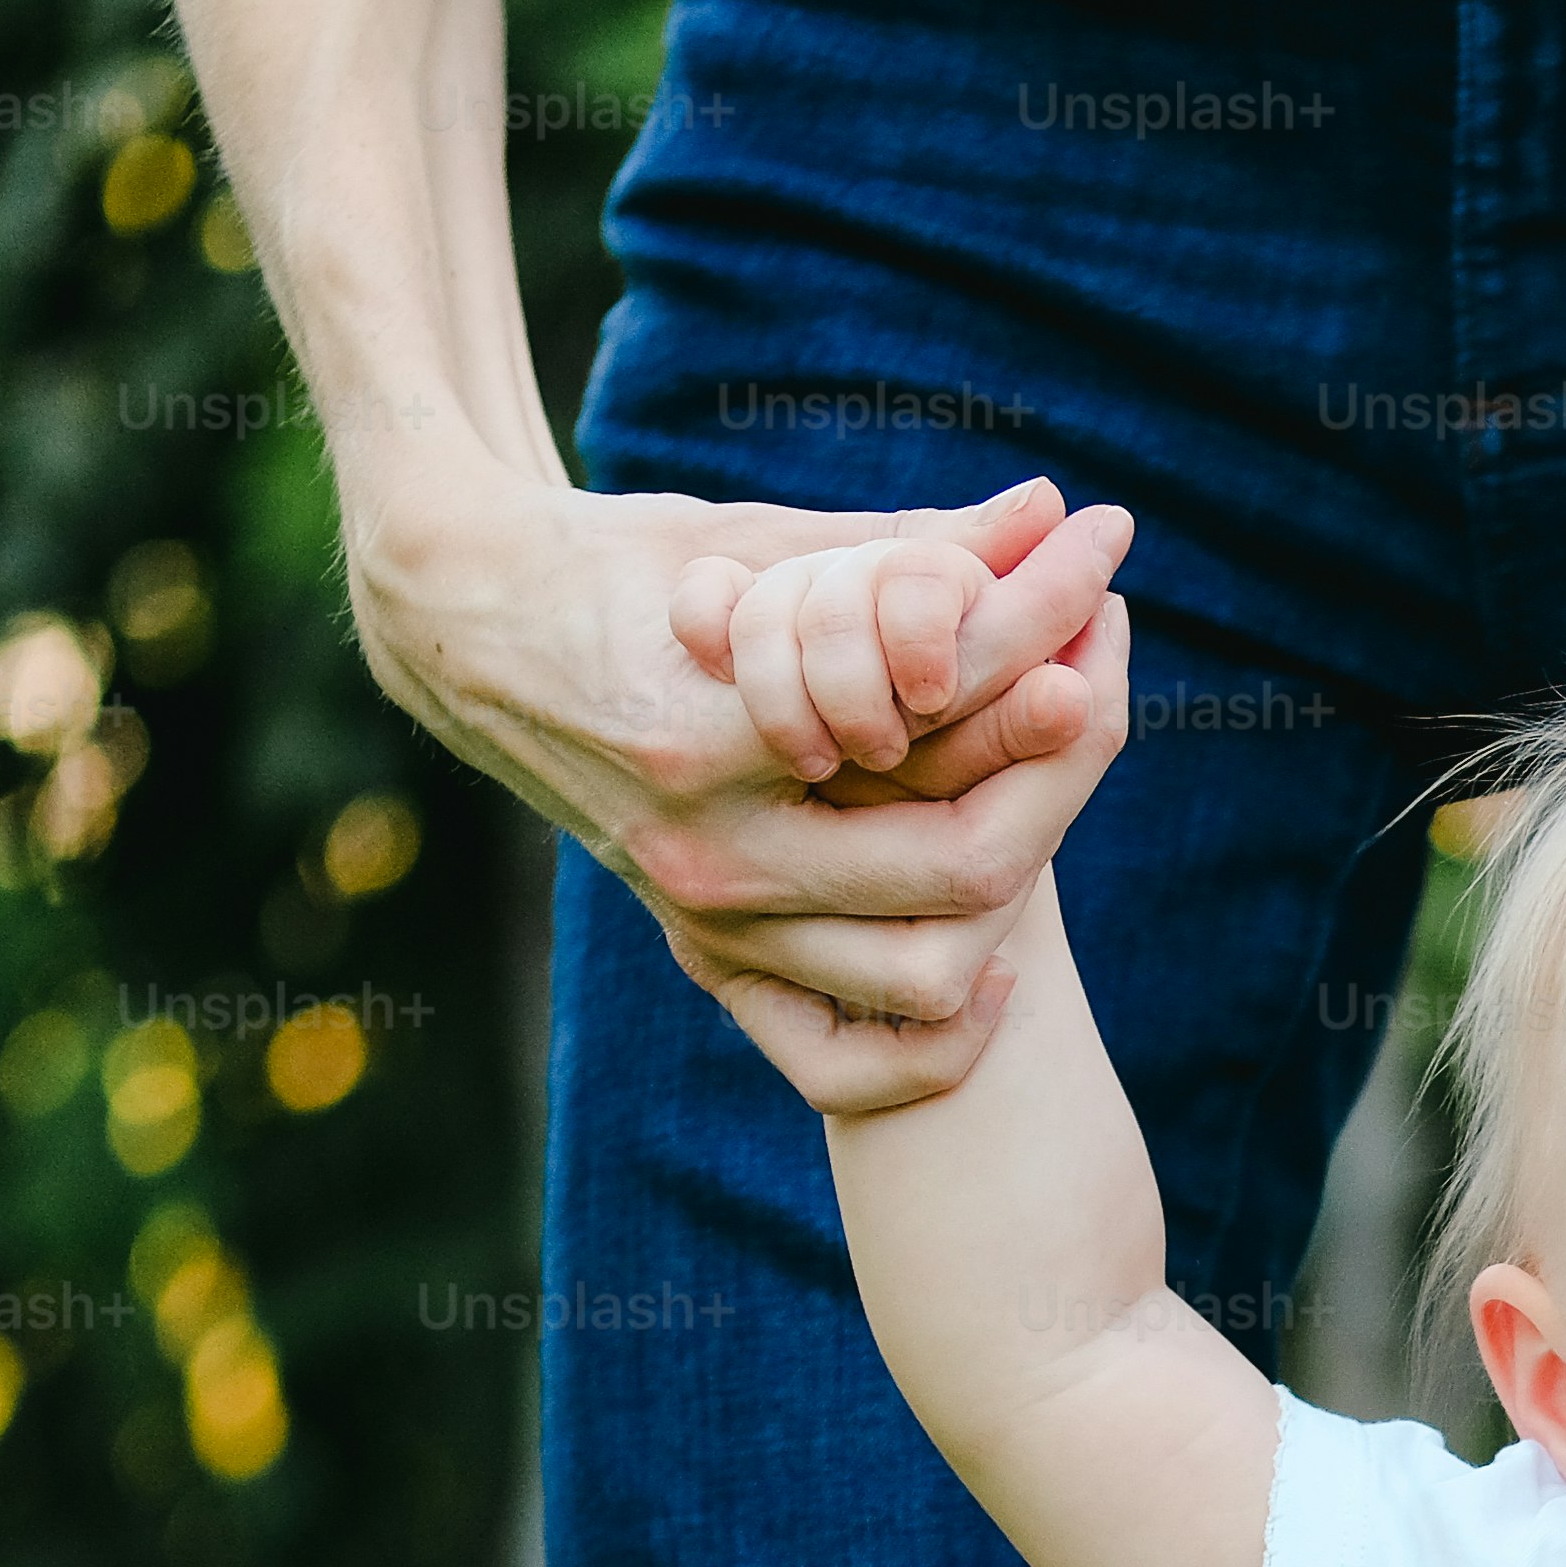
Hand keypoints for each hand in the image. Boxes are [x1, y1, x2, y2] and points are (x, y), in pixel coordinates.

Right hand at [336, 466, 1136, 1060]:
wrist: (468, 636)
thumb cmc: (619, 564)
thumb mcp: (752, 539)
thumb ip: (903, 547)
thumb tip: (1045, 512)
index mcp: (708, 738)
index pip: (926, 733)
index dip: (1030, 671)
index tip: (1096, 604)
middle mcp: (704, 852)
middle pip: (957, 869)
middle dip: (1053, 781)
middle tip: (1096, 692)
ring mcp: (704, 920)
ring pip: (925, 971)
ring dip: (1017, 897)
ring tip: (1054, 798)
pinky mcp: (708, 955)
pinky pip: (853, 1054)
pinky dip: (941, 1034)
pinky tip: (998, 955)